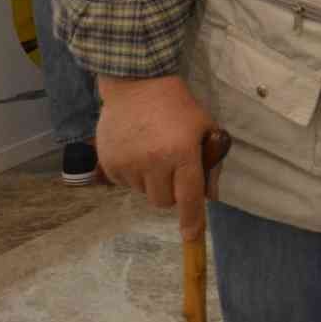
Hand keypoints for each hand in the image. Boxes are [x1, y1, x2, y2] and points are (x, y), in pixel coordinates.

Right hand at [96, 75, 218, 239]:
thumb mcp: (205, 127)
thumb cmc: (178, 105)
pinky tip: (136, 150)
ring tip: (152, 153)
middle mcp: (154, 162)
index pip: (189, 198)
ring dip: (151, 182)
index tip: (191, 237)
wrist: (137, 83)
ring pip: (144, 193)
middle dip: (172, 192)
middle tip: (173, 169)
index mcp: (182, 153)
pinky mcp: (109, 162)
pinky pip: (124, 184)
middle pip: (164, 202)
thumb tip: (210, 197)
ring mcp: (129, 163)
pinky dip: (132, 175)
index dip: (192, 221)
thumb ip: (210, 163)